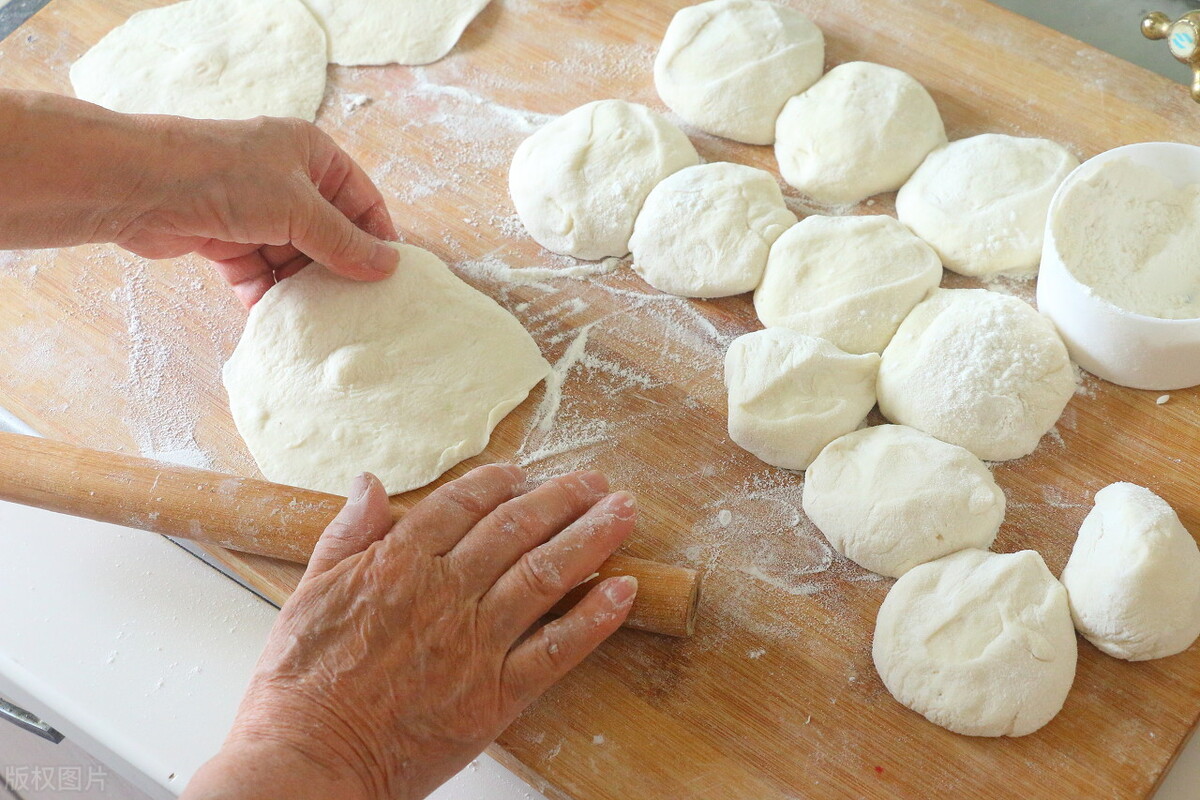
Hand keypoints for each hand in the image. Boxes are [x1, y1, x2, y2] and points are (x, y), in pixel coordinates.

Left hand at [0, 91, 397, 306]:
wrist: (138, 186)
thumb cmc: (226, 177)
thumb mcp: (299, 209)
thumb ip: (344, 242)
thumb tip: (388, 267)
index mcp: (309, 153)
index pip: (359, 198)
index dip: (375, 235)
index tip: (389, 276)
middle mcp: (283, 177)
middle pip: (326, 231)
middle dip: (338, 267)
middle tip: (359, 306)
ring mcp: (252, 209)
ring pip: (292, 256)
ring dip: (302, 286)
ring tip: (321, 319)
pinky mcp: (223, 238)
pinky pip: (257, 272)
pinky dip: (267, 294)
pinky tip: (278, 319)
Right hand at [182, 466, 637, 799]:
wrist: (311, 759)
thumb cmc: (301, 685)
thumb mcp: (308, 591)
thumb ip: (348, 533)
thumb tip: (370, 483)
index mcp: (400, 562)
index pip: (464, 504)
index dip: (501, 483)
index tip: (525, 474)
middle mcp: (447, 592)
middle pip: (517, 528)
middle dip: (563, 497)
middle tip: (595, 481)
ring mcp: (476, 642)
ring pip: (547, 574)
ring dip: (592, 537)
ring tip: (623, 512)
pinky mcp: (497, 693)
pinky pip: (558, 648)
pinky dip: (595, 617)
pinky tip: (622, 590)